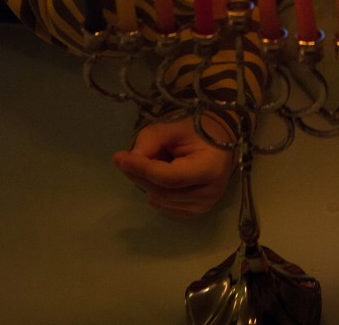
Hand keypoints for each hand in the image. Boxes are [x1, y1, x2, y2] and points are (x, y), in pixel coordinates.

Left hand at [112, 115, 235, 216]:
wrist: (219, 141)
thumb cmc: (197, 131)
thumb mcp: (174, 127)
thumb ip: (152, 140)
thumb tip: (129, 160)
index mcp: (210, 168)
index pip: (169, 176)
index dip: (143, 168)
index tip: (119, 158)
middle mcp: (209, 193)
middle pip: (161, 190)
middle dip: (139, 174)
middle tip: (126, 157)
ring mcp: (203, 206)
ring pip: (159, 200)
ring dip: (148, 182)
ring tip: (156, 162)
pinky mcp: (195, 212)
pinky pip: (163, 207)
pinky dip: (155, 191)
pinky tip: (162, 176)